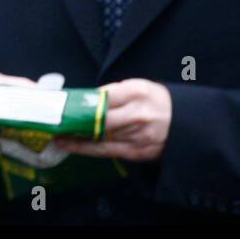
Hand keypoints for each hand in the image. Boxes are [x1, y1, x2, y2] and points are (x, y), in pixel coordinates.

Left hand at [54, 79, 171, 161]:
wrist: (186, 122)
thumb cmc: (156, 101)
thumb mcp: (138, 87)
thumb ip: (112, 92)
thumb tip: (85, 99)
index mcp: (136, 92)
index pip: (100, 97)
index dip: (78, 102)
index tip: (60, 104)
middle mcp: (137, 114)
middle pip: (96, 118)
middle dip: (73, 120)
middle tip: (52, 120)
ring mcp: (138, 135)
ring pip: (98, 136)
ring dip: (74, 135)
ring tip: (55, 132)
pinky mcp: (138, 152)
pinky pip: (105, 150)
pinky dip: (84, 148)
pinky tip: (69, 145)